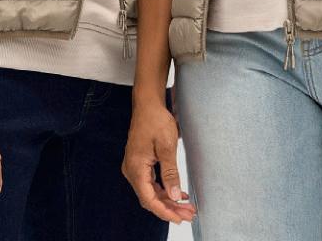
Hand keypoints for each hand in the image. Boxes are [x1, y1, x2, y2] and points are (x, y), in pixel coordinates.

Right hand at [121, 98, 195, 224]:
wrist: (148, 104)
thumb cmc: (156, 120)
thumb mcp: (167, 147)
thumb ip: (170, 173)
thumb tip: (175, 195)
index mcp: (136, 168)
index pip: (149, 199)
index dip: (165, 212)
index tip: (180, 218)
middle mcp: (132, 170)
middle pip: (150, 198)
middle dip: (170, 208)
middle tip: (189, 214)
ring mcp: (135, 167)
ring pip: (151, 192)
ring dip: (168, 200)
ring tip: (187, 206)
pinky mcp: (140, 163)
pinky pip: (151, 183)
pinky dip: (164, 190)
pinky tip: (178, 193)